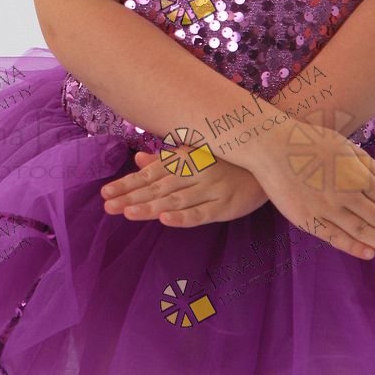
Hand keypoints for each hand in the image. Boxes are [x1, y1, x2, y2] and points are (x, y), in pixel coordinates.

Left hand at [101, 147, 270, 226]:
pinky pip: (201, 213)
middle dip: (132, 197)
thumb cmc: (226, 160)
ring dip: (151, 206)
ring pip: (175, 199)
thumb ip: (166, 160)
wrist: (267, 163)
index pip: (151, 174)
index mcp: (186, 159)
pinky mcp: (224, 206)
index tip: (106, 194)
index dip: (128, 184)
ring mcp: (210, 189)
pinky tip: (166, 219)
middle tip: (107, 206)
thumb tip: (138, 162)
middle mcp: (195, 172)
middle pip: (158, 187)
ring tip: (128, 212)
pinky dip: (183, 216)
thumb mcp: (195, 156)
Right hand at [247, 115, 374, 264]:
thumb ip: (370, 165)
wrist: (272, 145)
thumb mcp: (345, 146)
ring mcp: (326, 208)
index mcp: (357, 175)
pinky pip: (334, 236)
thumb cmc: (310, 141)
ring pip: (361, 231)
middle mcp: (346, 194)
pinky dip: (352, 246)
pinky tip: (369, 254)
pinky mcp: (307, 218)